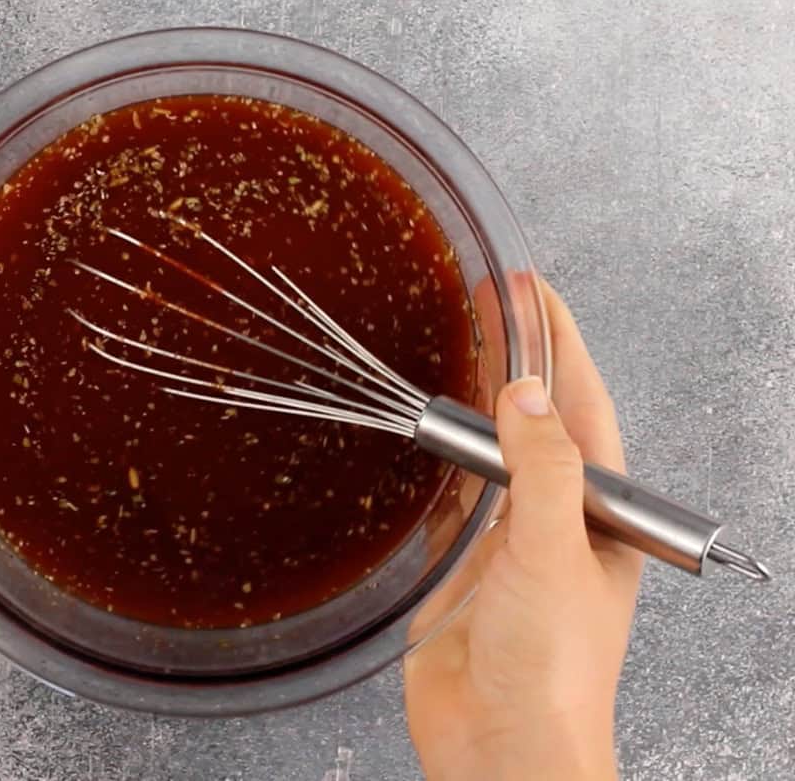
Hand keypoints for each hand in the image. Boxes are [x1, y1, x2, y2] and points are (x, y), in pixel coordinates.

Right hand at [404, 281, 642, 780]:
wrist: (500, 746)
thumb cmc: (552, 669)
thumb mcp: (554, 553)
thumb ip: (542, 468)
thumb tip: (528, 392)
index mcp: (600, 514)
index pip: (582, 405)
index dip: (557, 342)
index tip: (529, 291)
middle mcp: (557, 521)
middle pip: (539, 421)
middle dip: (518, 360)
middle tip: (489, 303)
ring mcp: (509, 544)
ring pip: (495, 454)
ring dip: (477, 406)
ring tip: (457, 350)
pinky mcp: (463, 569)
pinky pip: (453, 499)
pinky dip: (441, 461)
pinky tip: (427, 437)